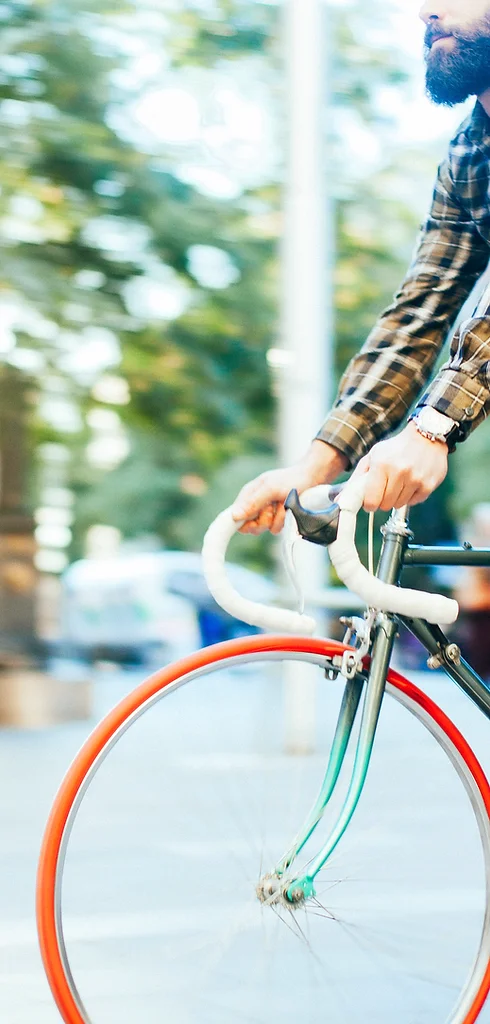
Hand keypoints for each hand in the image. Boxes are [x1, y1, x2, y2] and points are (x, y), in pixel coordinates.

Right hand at [231, 442, 347, 534]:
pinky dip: (284, 520)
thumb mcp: (270, 488)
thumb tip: (234, 516)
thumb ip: (253, 502)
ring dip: (276, 519)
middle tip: (272, 508)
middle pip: (250, 526)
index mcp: (249, 495)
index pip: (234, 516)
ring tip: (283, 505)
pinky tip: (289, 510)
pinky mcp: (278, 519)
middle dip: (263, 520)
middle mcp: (256, 505)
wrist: (313, 479)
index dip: (241, 522)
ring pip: (265, 528)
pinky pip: (276, 528)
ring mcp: (267, 513)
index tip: (254, 521)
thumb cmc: (291, 479)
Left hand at [353, 421, 448, 512]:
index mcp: (381, 464)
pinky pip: (414, 502)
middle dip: (382, 500)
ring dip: (396, 498)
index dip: (369, 504)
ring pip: (399, 505)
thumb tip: (340, 500)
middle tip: (386, 488)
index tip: (370, 500)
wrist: (426, 435)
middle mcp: (399, 472)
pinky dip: (410, 496)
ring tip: (400, 482)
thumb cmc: (396, 448)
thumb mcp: (372, 456)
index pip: (371, 500)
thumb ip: (356, 478)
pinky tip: (411, 482)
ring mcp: (415, 479)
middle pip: (385, 505)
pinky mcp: (428, 485)